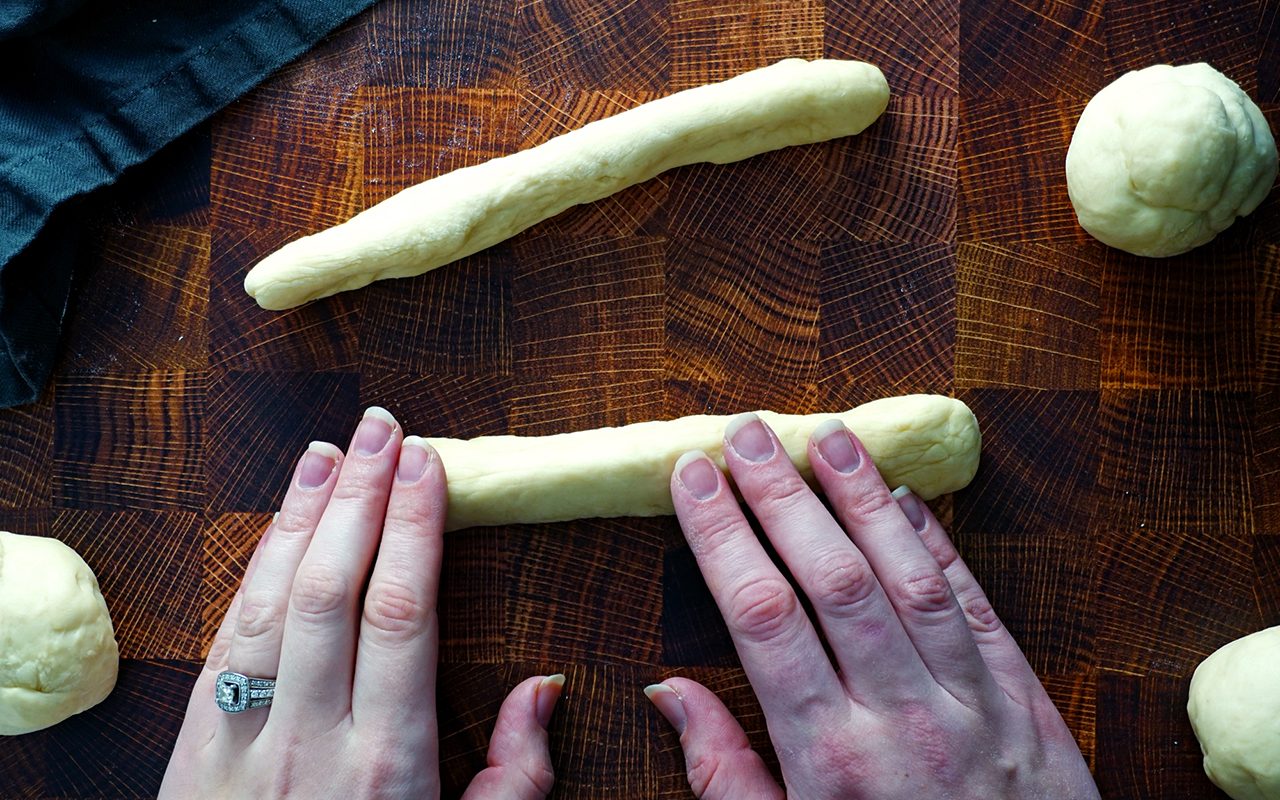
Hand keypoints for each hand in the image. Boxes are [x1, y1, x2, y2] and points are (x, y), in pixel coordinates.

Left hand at [161, 407, 562, 798]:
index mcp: (388, 761)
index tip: (427, 465)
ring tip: (331, 449)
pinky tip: (278, 525)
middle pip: (335, 588)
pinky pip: (228, 634)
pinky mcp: (197, 739)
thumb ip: (516, 779)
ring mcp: (245, 734)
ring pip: (273, 598)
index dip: (413, 527)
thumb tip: (546, 690)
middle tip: (384, 426)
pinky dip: (254, 567)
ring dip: (303, 514)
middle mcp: (313, 736)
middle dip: (362, 495)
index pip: (401, 612)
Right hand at [649, 414, 1098, 798]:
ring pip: (911, 579)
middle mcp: (902, 721)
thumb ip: (724, 773)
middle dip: (783, 496)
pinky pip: (979, 607)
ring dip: (864, 500)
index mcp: (829, 760)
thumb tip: (665, 691)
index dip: (722, 535)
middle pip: (835, 580)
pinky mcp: (1025, 703)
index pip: (762, 615)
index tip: (693, 479)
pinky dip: (942, 548)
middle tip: (748, 433)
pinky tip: (907, 501)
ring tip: (828, 439)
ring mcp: (973, 706)